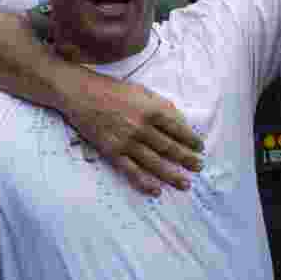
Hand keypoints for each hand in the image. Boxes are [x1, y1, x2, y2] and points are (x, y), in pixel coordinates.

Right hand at [56, 66, 203, 195]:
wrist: (80, 94)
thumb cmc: (111, 89)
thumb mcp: (141, 91)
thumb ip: (160, 105)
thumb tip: (178, 121)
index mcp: (151, 110)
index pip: (177, 129)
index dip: (190, 139)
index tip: (199, 148)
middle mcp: (142, 127)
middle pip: (169, 147)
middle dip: (186, 159)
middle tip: (198, 167)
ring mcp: (127, 141)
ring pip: (154, 162)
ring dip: (172, 174)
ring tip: (185, 183)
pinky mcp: (112, 151)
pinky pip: (131, 170)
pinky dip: (144, 182)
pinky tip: (156, 190)